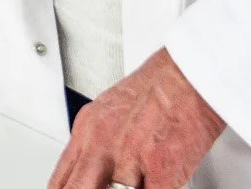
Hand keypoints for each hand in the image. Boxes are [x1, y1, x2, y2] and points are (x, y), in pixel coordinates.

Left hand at [50, 48, 225, 188]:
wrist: (191, 73)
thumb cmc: (159, 88)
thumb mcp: (110, 110)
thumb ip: (96, 144)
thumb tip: (91, 172)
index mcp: (87, 129)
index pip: (60, 180)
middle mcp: (103, 144)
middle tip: (100, 187)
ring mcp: (130, 158)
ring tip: (129, 185)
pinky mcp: (162, 169)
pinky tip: (153, 185)